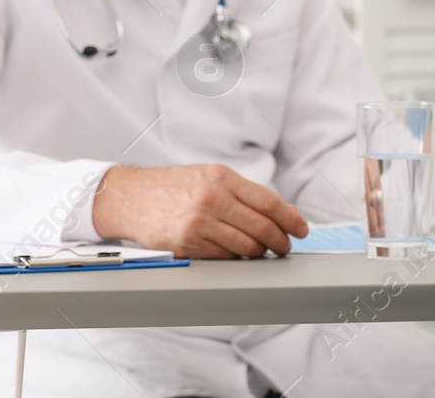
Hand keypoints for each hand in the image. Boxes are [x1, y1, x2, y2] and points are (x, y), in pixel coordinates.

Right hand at [91, 163, 308, 257]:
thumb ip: (242, 192)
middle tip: (285, 247)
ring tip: (264, 252)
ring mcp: (199, 224)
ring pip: (245, 247)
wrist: (132, 197)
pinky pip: (224, 258)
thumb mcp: (210, 176)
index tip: (301, 229)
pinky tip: (238, 255)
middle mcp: (212, 200)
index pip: (269, 202)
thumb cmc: (173, 186)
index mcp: (222, 178)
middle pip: (262, 228)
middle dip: (280, 241)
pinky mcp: (187, 245)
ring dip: (260, 253)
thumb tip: (280, 212)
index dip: (291, 219)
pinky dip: (236, 259)